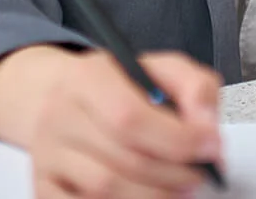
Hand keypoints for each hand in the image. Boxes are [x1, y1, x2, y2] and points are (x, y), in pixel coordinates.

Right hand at [0, 45, 224, 197]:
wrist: (60, 97)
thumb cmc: (120, 87)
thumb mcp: (163, 69)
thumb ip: (195, 88)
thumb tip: (207, 128)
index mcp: (89, 77)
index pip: (130, 117)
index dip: (177, 139)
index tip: (211, 147)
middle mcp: (61, 115)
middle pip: (122, 158)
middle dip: (173, 173)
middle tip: (200, 175)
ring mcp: (48, 154)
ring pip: (103, 190)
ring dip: (152, 196)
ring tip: (179, 190)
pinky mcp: (43, 185)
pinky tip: (147, 198)